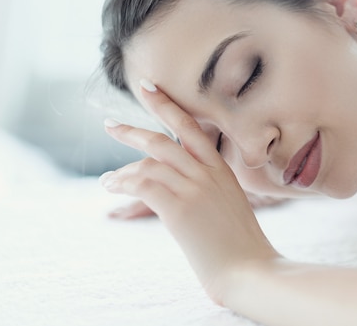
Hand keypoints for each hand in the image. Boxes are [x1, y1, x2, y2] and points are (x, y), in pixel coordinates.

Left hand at [100, 80, 278, 302]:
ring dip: (121, 171)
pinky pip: (143, 184)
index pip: (190, 127)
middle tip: (110, 125)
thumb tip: (180, 186)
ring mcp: (195, 188)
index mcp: (221, 169)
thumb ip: (208, 188)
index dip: (167, 105)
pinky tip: (112, 187)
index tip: (148, 88)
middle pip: (163, 139)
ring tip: (107, 180)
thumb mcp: (229, 205)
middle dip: (132, 130)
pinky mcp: (180, 208)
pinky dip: (122, 183)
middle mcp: (208, 173)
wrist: (248, 269)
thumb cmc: (240, 244)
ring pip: (148, 163)